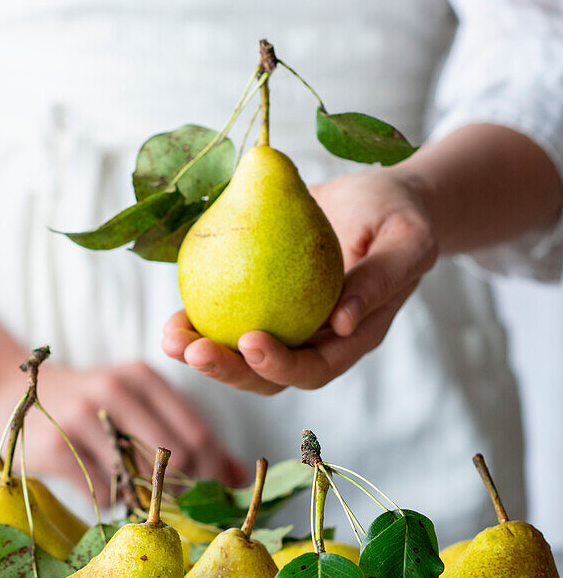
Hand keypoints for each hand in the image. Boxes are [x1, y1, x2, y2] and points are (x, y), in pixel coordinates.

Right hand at [0, 359, 246, 502]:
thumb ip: (182, 432)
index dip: (216, 472)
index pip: (196, 433)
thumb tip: (239, 477)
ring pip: (136, 478)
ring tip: (153, 507)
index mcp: (139, 377)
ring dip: (149, 501)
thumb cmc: (83, 404)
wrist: (3, 392)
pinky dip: (114, 504)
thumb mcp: (131, 400)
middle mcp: (112, 393)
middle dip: (188, 492)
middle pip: (172, 458)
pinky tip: (114, 502)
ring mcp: (81, 420)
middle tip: (193, 514)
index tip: (224, 498)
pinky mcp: (54, 449)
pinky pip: (101, 492)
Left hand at [162, 169, 437, 394]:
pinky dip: (198, 323)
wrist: (377, 200)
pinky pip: (225, 322)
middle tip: (192, 349)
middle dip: (228, 370)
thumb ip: (383, 277)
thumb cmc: (398, 215)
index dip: (280, 366)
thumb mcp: (407, 239)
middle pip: (268, 377)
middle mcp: (315, 343)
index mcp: (352, 339)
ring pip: (240, 358)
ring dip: (203, 354)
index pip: (314, 367)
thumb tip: (342, 321)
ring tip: (170, 338)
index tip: (250, 341)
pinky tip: (173, 316)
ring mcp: (286, 330)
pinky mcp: (260, 306)